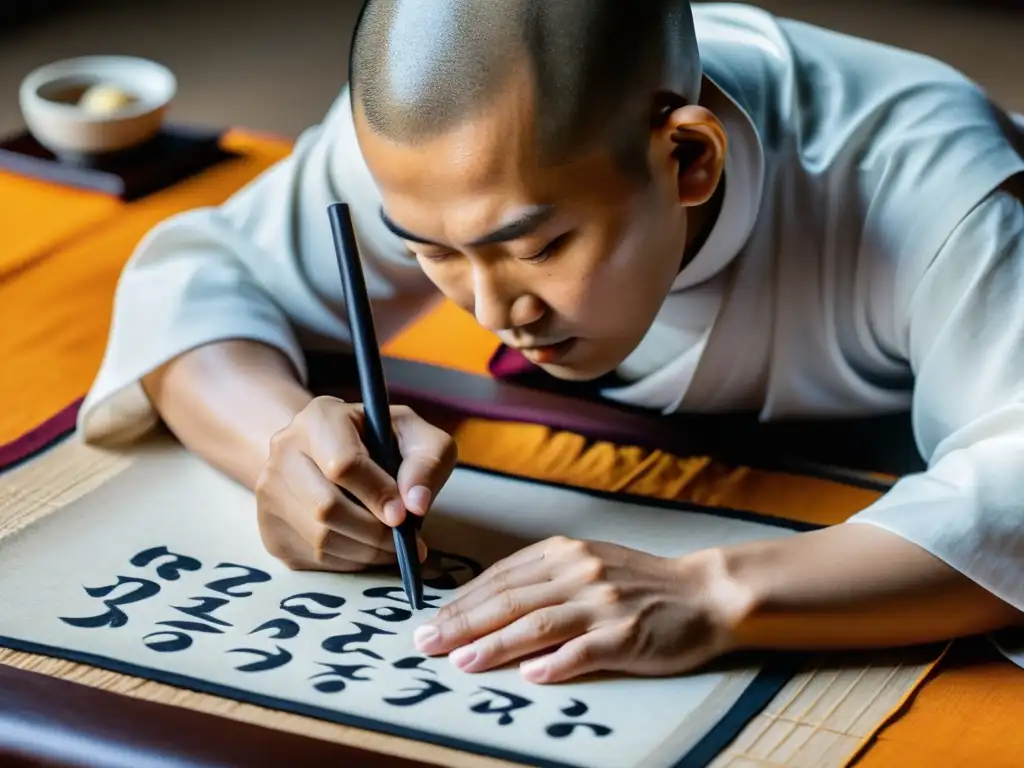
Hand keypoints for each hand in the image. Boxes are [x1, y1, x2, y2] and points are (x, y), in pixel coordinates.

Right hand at [255, 398, 456, 571]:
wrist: (333, 453)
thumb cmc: (384, 444)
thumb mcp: (419, 438)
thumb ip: (428, 462)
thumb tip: (415, 505)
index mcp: (320, 417)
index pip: (343, 464)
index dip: (377, 494)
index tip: (403, 516)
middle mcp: (284, 449)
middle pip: (326, 507)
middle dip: (374, 532)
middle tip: (405, 541)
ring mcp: (269, 489)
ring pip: (319, 539)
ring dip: (365, 552)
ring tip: (392, 546)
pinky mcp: (269, 526)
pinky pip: (311, 558)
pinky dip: (348, 562)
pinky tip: (367, 548)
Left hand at [413, 537, 736, 683]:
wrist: (703, 592)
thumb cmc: (640, 582)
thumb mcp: (588, 562)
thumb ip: (543, 576)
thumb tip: (488, 603)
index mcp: (566, 552)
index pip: (502, 577)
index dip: (463, 599)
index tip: (431, 618)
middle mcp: (581, 573)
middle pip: (510, 599)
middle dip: (463, 622)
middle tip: (427, 641)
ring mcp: (604, 604)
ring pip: (537, 624)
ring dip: (495, 644)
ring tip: (461, 661)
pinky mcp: (627, 636)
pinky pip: (584, 652)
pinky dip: (554, 664)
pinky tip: (529, 676)